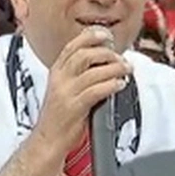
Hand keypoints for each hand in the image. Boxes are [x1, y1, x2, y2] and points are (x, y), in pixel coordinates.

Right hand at [31, 26, 131, 154]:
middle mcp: (59, 79)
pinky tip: (120, 85)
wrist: (47, 141)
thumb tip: (106, 62)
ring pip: (93, 72)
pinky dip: (111, 85)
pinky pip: (95, 91)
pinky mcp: (73, 108)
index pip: (73, 46)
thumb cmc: (60, 116)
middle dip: (107, 53)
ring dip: (114, 68)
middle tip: (122, 59)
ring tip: (126, 70)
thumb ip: (80, 75)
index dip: (90, 37)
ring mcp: (65, 93)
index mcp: (57, 72)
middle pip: (84, 55)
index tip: (106, 35)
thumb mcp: (65, 89)